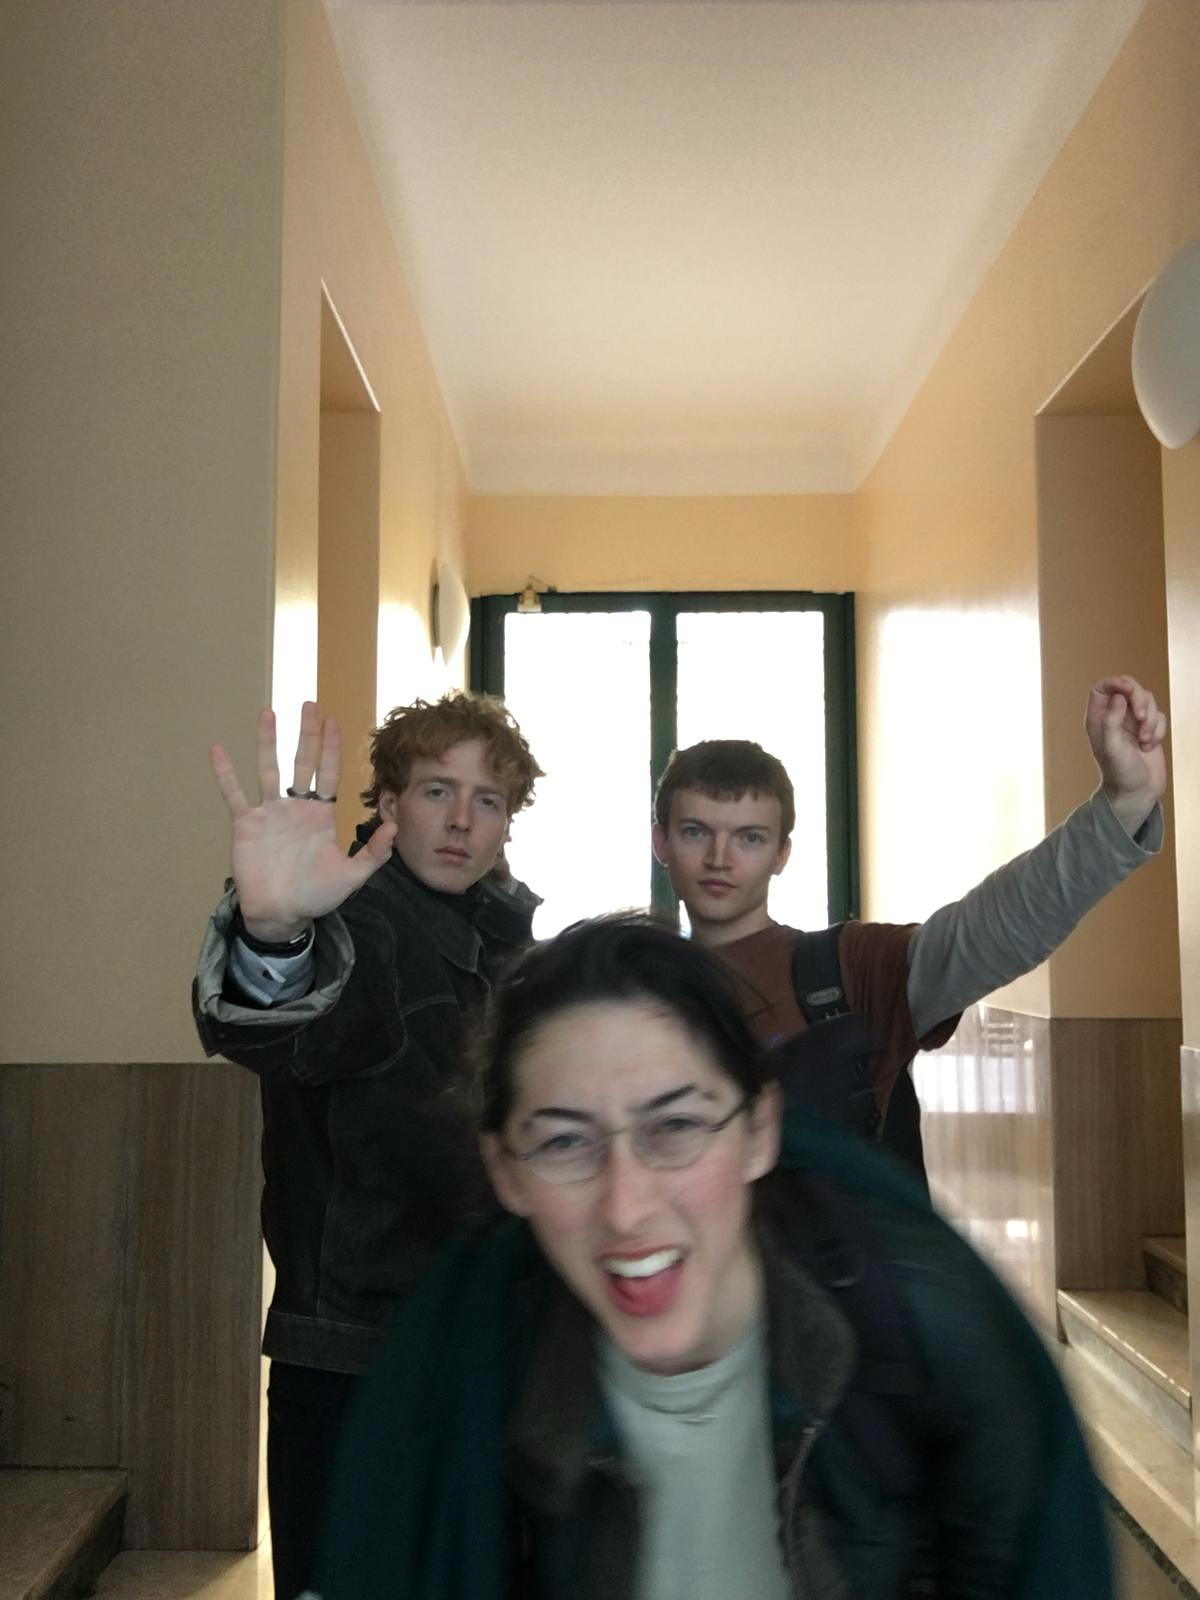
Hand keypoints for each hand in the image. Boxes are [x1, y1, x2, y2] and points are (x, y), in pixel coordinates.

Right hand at [210, 701, 395, 938]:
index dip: (331, 748)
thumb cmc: (316, 896)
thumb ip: (373, 853)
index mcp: (321, 815)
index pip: (329, 774)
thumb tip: (395, 826)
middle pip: (302, 763)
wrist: (282, 915)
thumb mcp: (351, 876)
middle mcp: (296, 808)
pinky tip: (218, 750)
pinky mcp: (246, 825)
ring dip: (268, 742)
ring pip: (268, 769)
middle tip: (309, 705)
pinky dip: (225, 774)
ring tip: (268, 712)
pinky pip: (234, 794)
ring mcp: (270, 813)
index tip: (334, 721)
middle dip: (306, 734)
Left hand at [1085, 675, 1167, 835]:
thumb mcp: (1111, 747)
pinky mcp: (1149, 729)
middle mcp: (1115, 717)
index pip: (1102, 687)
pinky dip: (1158, 730)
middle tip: (1142, 716)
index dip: (1116, 682)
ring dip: (1151, 719)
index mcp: (1098, 719)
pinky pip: (1160, 716)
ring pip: (1148, 701)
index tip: (1128, 689)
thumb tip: (1118, 696)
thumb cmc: (1120, 773)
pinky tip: (1149, 746)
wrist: (1137, 793)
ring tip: (1144, 740)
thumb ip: (1111, 720)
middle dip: (1140, 699)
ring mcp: (1133, 723)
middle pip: (1129, 688)